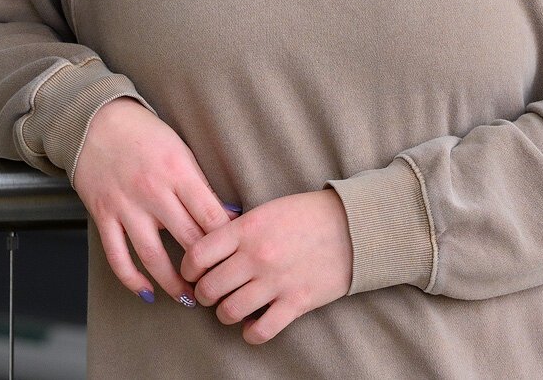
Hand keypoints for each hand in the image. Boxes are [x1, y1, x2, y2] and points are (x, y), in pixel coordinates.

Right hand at [73, 97, 233, 306]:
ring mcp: (126, 206)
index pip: (210, 216)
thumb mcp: (181, 151)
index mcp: (178, 172)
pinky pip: (118, 256)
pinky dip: (131, 279)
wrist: (95, 120)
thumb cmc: (145, 133)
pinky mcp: (103, 215)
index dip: (227, 241)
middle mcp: (153, 191)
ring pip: (153, 255)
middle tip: (220, 284)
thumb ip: (201, 184)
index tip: (238, 257)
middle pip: (187, 239)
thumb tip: (229, 215)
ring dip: (173, 283)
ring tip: (189, 298)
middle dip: (207, 267)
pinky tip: (146, 292)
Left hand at [180, 188, 353, 344]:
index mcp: (247, 229)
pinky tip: (253, 325)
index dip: (188, 268)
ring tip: (231, 308)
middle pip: (209, 288)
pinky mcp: (296, 302)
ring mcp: (276, 281)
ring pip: (229, 312)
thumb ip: (238, 228)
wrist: (354, 226)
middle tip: (211, 292)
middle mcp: (257, 256)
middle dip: (204, 294)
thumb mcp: (268, 210)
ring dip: (225, 314)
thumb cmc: (309, 214)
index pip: (197, 254)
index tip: (193, 272)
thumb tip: (210, 245)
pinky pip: (261, 331)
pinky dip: (251, 333)